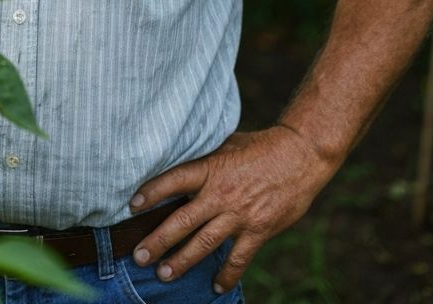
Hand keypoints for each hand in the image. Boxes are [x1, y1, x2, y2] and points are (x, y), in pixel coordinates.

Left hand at [128, 125, 336, 292]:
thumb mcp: (225, 144)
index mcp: (210, 169)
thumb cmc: (259, 146)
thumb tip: (180, 161)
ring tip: (164, 274)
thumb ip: (204, 159)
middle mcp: (220, 194)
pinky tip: (216, 287)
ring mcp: (239, 215)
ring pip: (205, 243)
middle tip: (139, 256)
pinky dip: (227, 274)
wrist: (300, 155)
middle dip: (159, 240)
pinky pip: (239, 258)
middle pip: (183, 220)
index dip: (151, 192)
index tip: (132, 205)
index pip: (173, 181)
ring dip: (183, 261)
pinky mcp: (259, 230)